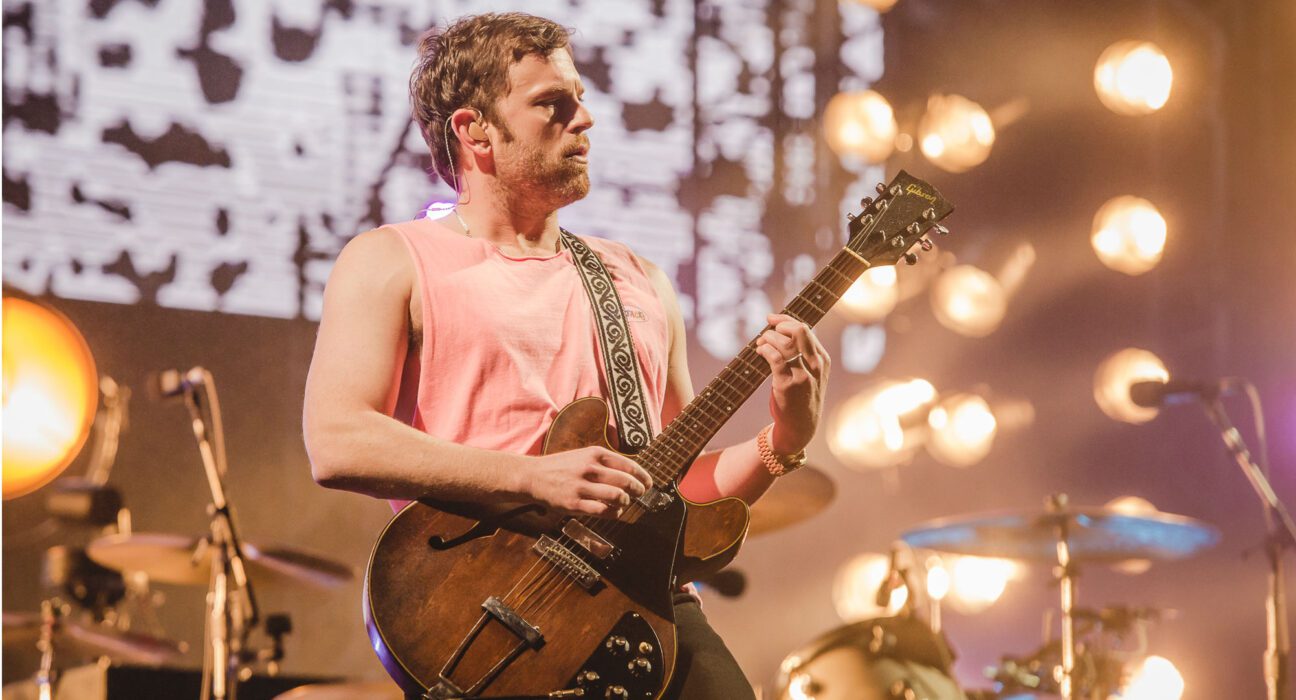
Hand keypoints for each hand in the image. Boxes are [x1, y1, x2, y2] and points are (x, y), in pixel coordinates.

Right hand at [524, 446, 653, 517]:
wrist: (533, 476)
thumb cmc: (562, 467)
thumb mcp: (584, 455)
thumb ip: (605, 463)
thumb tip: (633, 474)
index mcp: (594, 454)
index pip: (629, 465)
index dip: (643, 477)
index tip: (648, 484)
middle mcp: (589, 468)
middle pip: (626, 482)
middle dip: (638, 491)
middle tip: (639, 495)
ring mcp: (581, 487)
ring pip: (617, 497)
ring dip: (626, 502)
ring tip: (624, 503)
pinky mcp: (574, 504)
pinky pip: (603, 511)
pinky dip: (613, 513)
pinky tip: (613, 511)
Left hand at [754, 313, 829, 453]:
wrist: (801, 426)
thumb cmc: (802, 396)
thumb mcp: (811, 372)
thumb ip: (803, 353)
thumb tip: (782, 328)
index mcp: (822, 359)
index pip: (805, 329)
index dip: (785, 319)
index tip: (771, 319)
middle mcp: (816, 365)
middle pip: (800, 330)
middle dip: (779, 326)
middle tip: (767, 332)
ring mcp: (803, 375)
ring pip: (785, 344)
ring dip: (768, 339)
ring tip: (760, 344)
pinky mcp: (787, 385)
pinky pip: (775, 358)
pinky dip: (764, 350)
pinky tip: (759, 352)